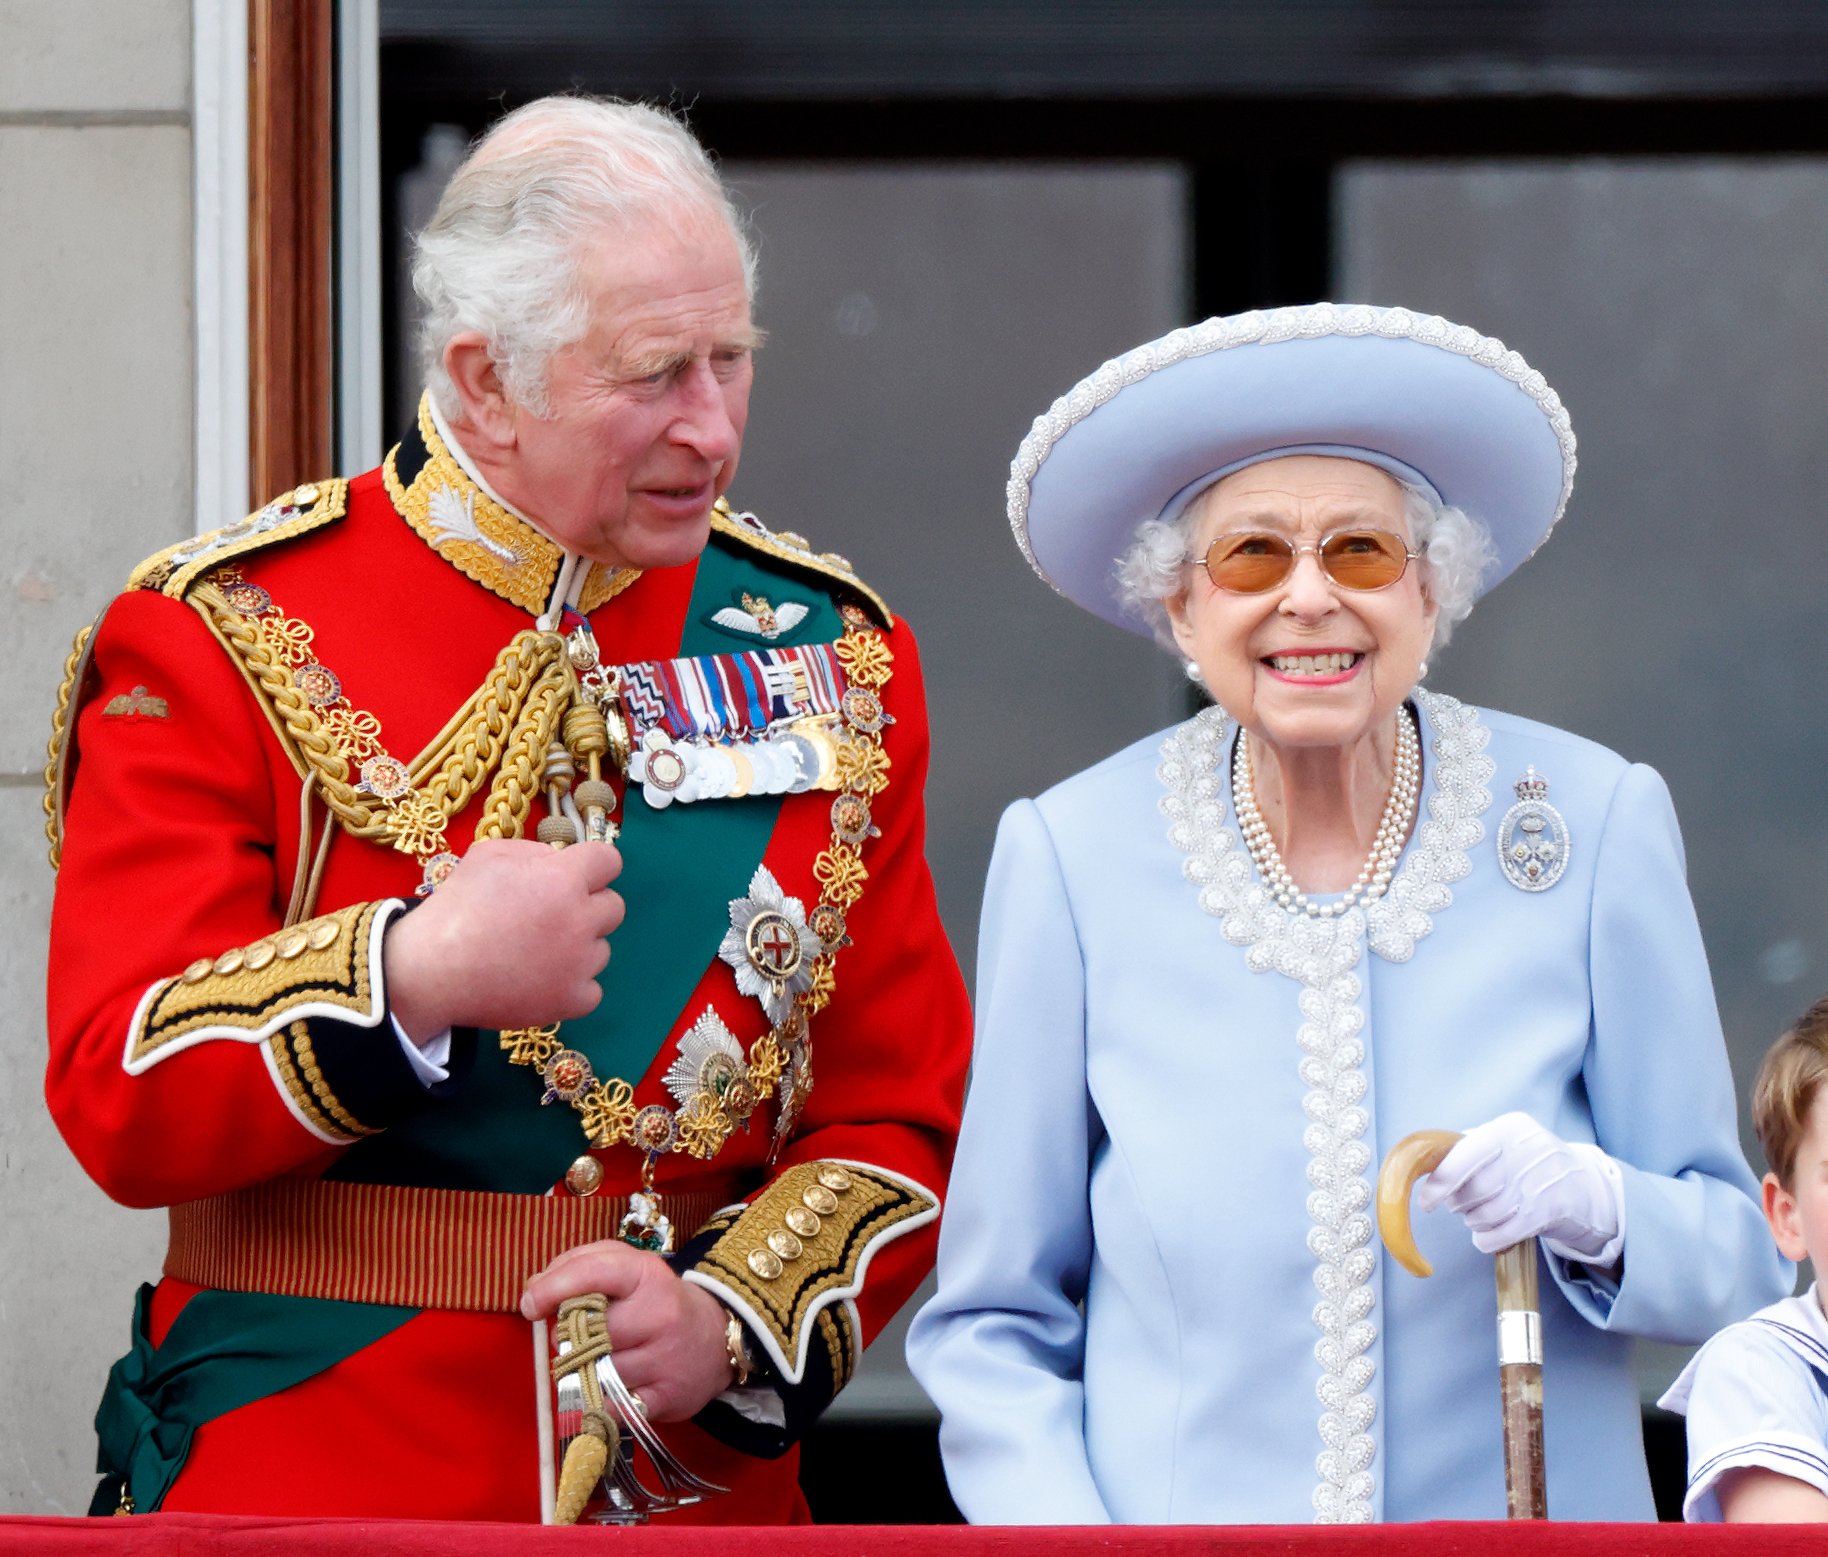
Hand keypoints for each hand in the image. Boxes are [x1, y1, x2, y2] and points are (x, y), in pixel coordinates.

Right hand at [384, 838, 623, 1039]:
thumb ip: (534, 851)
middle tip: (551, 916)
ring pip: (601, 949)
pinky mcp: (574, 1000)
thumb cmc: (457, 908)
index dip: (592, 866)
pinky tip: (542, 980)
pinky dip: (572, 986)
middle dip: (588, 907)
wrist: (432, 970)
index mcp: (563, 879)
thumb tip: (560, 860)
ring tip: (536, 952)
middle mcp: (581, 919)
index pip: (609, 861)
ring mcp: (580, 963)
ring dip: (579, 948)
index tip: (575, 876)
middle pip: (613, 907)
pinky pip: (592, 989)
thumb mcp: (488, 856)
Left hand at [520, 1241, 734, 1421]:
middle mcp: (659, 1314)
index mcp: (647, 1274)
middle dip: (567, 1338)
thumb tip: (534, 1291)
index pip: (592, 1273)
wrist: (716, 1338)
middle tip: (572, 1337)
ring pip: (594, 1371)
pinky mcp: (664, 1398)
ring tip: (596, 1360)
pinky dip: (597, 1400)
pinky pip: (607, 1406)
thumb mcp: (627, 1267)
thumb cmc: (657, 1299)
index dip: (553, 1287)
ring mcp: (664, 1359)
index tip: (530, 1304)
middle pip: (587, 1331)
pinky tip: (608, 1386)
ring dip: (582, 1370)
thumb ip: (579, 1267)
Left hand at [1414, 1111, 1624, 1264]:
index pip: (1466, 1154)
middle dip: (1459, 1203)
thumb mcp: (1504, 1142)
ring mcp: (1543, 1181)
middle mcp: (1529, 1150)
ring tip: (1479, 1215)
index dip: (1441, 1181)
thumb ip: (1468, 1148)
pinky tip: (1486, 1235)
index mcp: (1509, 1127)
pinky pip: (1504, 1234)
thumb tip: (1426, 1164)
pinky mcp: (1553, 1211)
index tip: (1426, 1201)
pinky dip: (1487, 1240)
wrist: (1585, 1185)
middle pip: (1476, 1189)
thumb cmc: (1528, 1163)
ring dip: (1474, 1221)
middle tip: (1460, 1204)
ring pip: (1488, 1213)